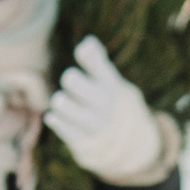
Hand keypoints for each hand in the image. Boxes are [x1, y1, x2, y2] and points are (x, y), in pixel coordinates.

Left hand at [46, 36, 179, 185]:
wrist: (133, 147)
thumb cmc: (114, 107)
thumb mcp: (112, 84)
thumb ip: (98, 62)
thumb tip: (87, 42)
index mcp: (112, 87)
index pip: (96, 62)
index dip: (86, 53)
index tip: (83, 51)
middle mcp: (104, 105)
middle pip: (71, 79)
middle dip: (71, 80)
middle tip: (74, 85)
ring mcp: (93, 125)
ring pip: (60, 102)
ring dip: (60, 102)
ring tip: (66, 104)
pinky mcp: (82, 143)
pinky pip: (58, 124)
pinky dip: (55, 119)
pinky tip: (56, 117)